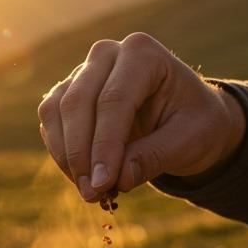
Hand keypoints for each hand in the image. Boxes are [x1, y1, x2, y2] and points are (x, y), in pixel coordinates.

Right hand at [37, 32, 244, 200]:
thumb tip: (120, 179)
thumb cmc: (196, 124)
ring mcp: (84, 70)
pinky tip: (83, 178)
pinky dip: (62, 152)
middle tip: (92, 194)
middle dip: (81, 154)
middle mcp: (108, 54)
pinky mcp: (68, 92)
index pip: (114, 100)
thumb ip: (155, 156)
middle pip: (78, 102)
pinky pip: (51, 121)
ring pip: (56, 110)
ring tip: (90, 191)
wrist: (187, 117)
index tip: (103, 183)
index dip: (105, 145)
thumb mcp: (189, 141)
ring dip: (67, 155)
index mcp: (143, 53)